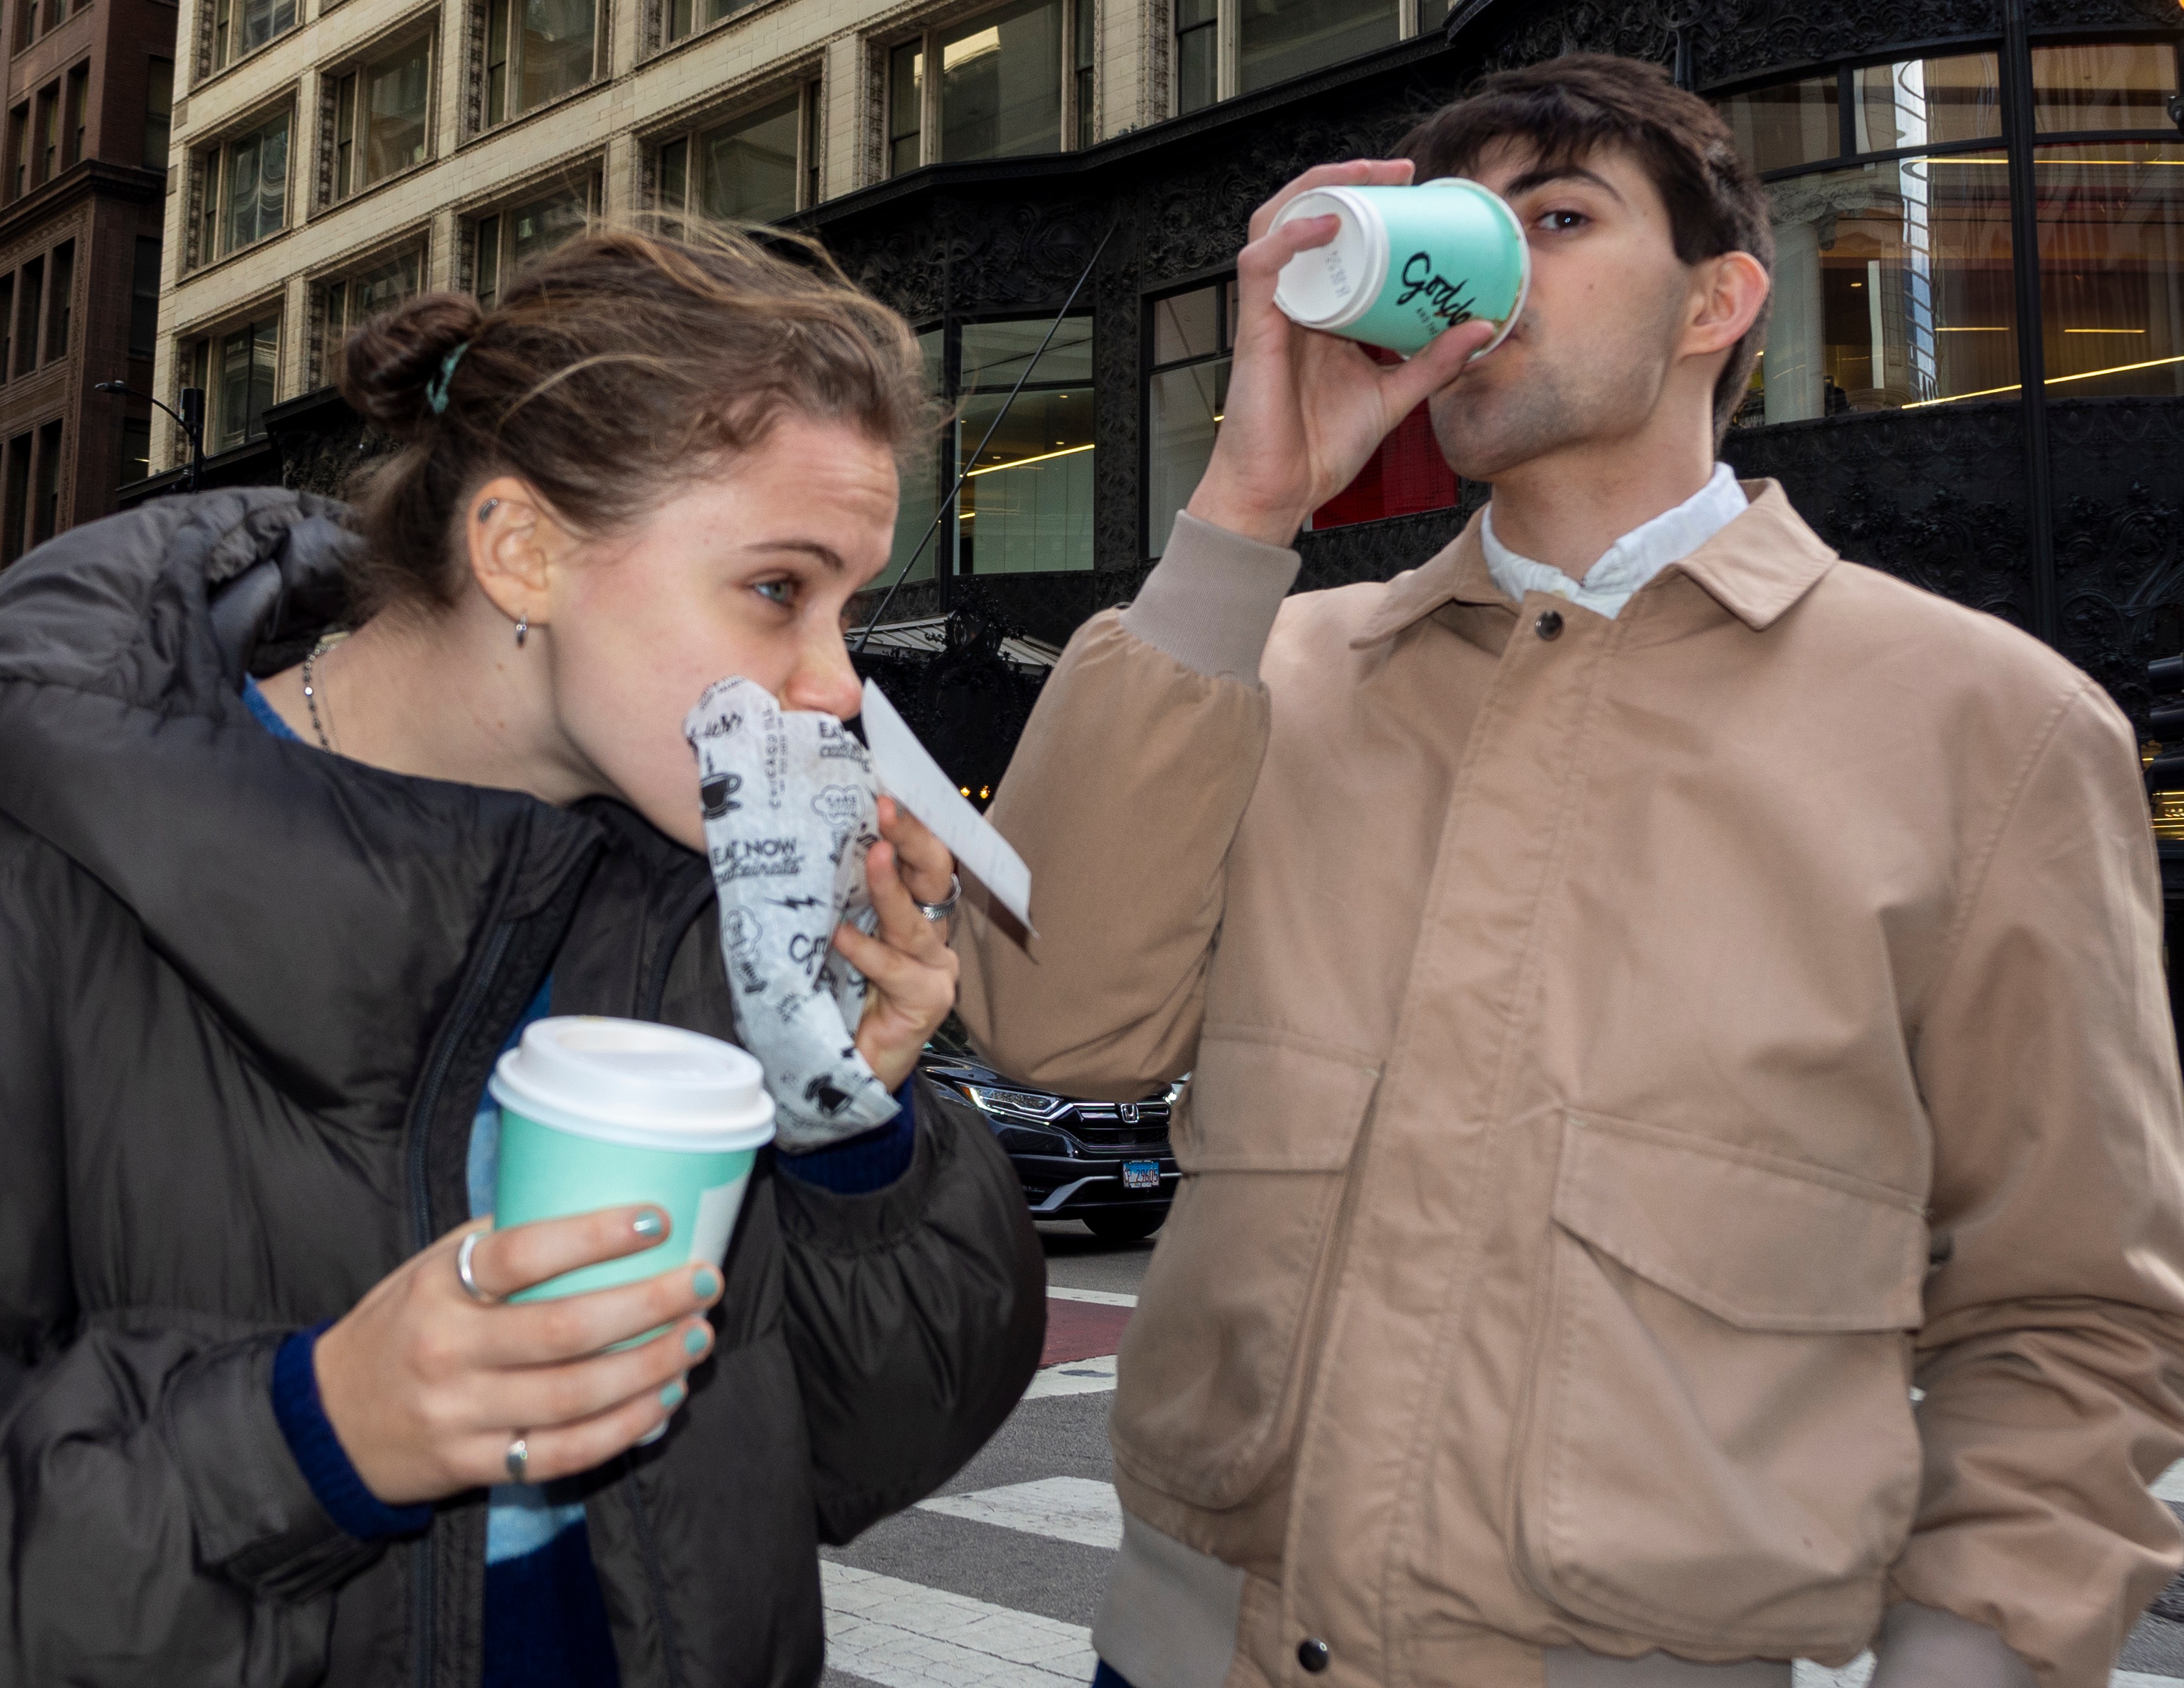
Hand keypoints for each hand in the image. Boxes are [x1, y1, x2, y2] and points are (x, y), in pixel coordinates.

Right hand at [314, 1208, 721, 1505]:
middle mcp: (448, 1352)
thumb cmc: (399, 1328)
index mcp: (438, 1289)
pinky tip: (663, 1399)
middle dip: (650, 1305)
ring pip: (575, 1397)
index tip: (656, 1222)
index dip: (594, 1237)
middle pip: (565, 1331)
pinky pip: (563, 1453)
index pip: (522, 1255)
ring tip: (697, 1339)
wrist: (327, 1423)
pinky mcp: (475, 1466)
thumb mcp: (429, 1270)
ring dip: (651, 1368)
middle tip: (704, 1283)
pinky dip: (624, 1428)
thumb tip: (593, 1206)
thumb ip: (498, 1244)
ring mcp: (460, 1415)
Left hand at [833, 795, 959, 1089]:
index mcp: (910, 909)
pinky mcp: (929, 1002)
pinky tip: (842, 937)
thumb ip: (832, 894)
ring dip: (891, 887)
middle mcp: (929, 934)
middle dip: (912, 837)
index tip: (885, 787)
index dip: (909, 822)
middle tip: (887, 807)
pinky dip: (868, 952)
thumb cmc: (837, 997)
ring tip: (872, 856)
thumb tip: (802, 837)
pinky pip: (898, 971)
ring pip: (915, 922)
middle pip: (933, 876)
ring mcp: (934, 969)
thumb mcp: (832, 931)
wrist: (845, 1068)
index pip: (918, 856)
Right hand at [1187, 159, 1499, 547]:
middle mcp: (1292, 301)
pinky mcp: (1253, 329)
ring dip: (1318, 190)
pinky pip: (1260, 264)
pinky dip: (1290, 235)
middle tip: (1396, 170)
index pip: (1334, 236)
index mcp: (1321, 312)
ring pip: (1276, 223)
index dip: (1366, 201)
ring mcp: (1269, 312)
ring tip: (1361, 176)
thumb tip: (1482, 328)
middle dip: (1346, 179)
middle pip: (1304, 214)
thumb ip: (1433, 363)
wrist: (1279, 493)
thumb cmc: (1318, 449)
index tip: (1411, 186)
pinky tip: (1326, 221)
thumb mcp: (1393, 397)